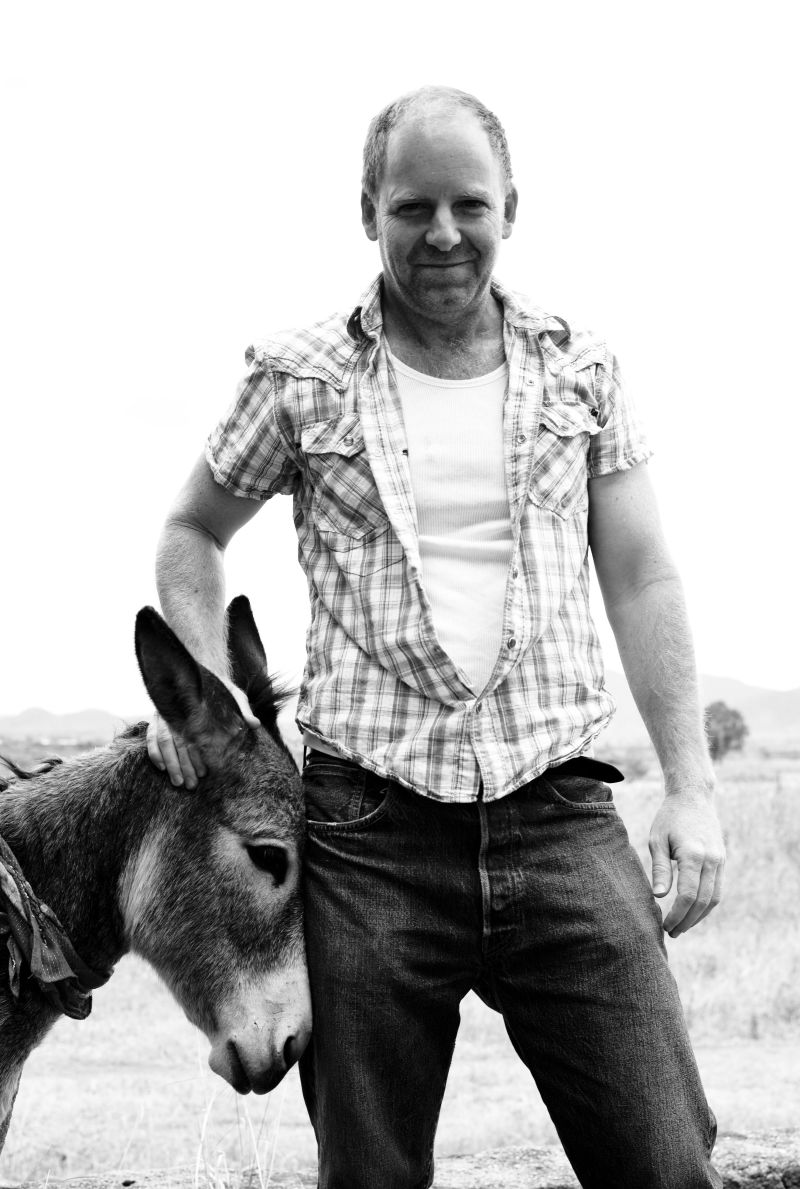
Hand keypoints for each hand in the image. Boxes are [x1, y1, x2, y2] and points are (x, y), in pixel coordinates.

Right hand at [145, 680, 258, 789]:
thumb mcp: (233, 692)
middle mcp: (177, 709)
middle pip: (178, 741)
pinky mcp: (156, 717)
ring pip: (164, 741)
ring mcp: (164, 713)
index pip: (195, 732)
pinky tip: (162, 769)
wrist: (196, 669)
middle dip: (184, 765)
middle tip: (191, 784)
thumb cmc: (217, 685)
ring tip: (179, 782)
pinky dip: (154, 753)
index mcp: (194, 703)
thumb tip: (255, 724)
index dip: (198, 754)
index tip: (205, 772)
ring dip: (171, 763)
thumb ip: (243, 707)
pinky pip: (150, 737)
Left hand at [648, 790, 725, 936]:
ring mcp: (719, 861)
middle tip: (672, 933)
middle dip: (687, 921)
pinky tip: (692, 912)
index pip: (687, 895)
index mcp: (693, 855)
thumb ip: (660, 868)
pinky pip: (717, 889)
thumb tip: (658, 896)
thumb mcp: (657, 839)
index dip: (677, 915)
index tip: (665, 926)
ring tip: (682, 927)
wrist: (694, 797)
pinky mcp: (721, 861)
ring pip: (714, 898)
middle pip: (702, 901)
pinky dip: (706, 904)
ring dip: (698, 917)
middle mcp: (711, 860)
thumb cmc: (669, 817)